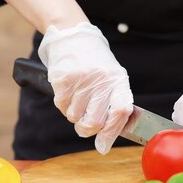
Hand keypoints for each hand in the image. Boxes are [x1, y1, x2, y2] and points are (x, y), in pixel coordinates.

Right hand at [38, 22, 133, 153]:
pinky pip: (61, 106)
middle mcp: (101, 79)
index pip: (121, 111)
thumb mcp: (110, 77)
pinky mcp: (63, 79)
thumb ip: (112, 105)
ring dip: (74, 114)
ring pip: (75, 117)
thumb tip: (104, 143)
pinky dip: (63, 104)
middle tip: (85, 125)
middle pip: (95, 122)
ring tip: (77, 98)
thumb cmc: (94, 62)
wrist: (72, 35)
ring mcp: (82, 79)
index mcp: (118, 79)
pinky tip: (68, 91)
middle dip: (87, 129)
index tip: (103, 146)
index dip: (112, 132)